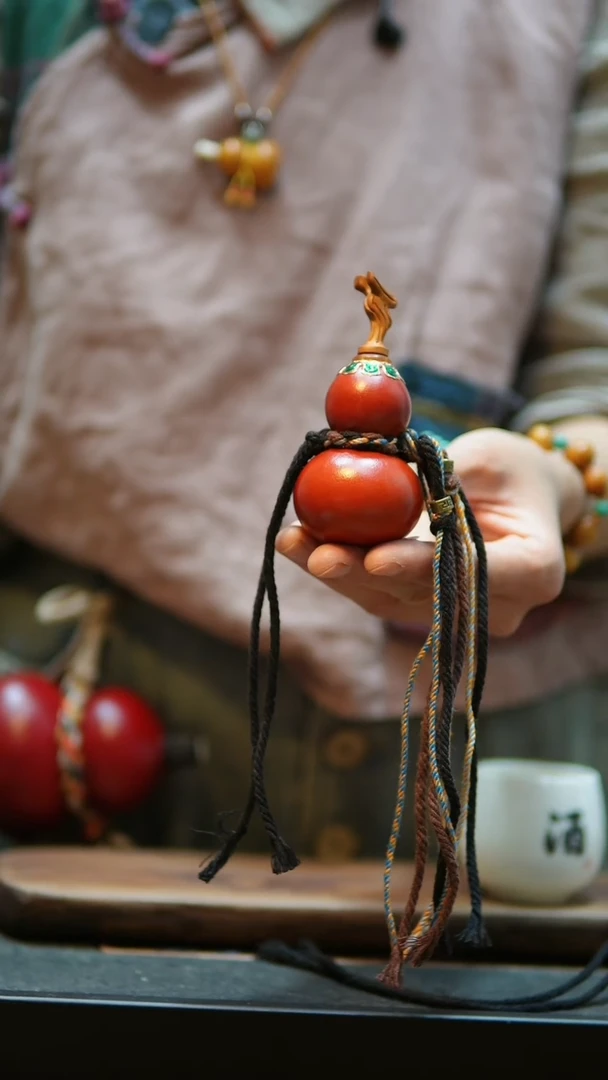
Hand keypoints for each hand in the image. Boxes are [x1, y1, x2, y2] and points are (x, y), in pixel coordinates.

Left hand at [276, 428, 585, 637]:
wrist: (520, 500)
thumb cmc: (511, 470)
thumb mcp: (487, 456)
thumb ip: (442, 472)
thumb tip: (378, 464)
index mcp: (535, 569)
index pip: (472, 572)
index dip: (420, 568)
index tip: (376, 557)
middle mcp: (498, 606)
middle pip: (420, 592)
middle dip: (361, 573)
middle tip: (316, 553)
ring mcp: (458, 616)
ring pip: (389, 599)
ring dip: (337, 571)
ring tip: (294, 541)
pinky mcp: (422, 610)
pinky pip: (376, 592)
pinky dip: (338, 567)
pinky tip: (299, 544)